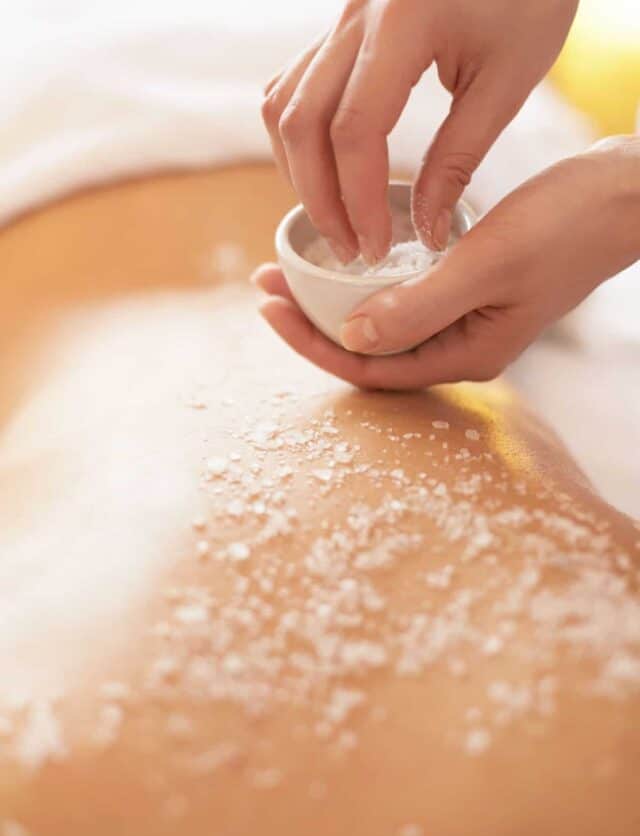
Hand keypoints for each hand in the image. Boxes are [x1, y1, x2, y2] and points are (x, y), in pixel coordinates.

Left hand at [254, 138, 639, 389]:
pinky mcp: (468, 294)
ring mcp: (464, 323)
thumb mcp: (487, 265)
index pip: (370, 368)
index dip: (313, 343)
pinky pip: (403, 301)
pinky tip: (341, 265)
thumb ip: (419, 307)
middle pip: (369, 352)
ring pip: (382, 326)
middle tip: (264, 287)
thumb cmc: (566, 228)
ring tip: (287, 276)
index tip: (270, 308)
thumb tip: (350, 338)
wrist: (620, 199)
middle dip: (312, 325)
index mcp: (465, 355)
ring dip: (333, 304)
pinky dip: (366, 286)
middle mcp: (460, 348)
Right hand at [261, 0, 577, 262]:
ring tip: (334, 217)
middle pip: (300, 124)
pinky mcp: (341, 24)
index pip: (354, 132)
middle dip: (319, 199)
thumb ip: (457, 158)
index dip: (358, 201)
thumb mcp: (506, 81)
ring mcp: (340, 17)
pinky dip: (298, 136)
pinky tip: (324, 169)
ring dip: (298, 170)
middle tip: (350, 248)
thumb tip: (424, 228)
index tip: (376, 247)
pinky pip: (292, 84)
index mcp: (401, 23)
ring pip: (282, 105)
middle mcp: (355, 15)